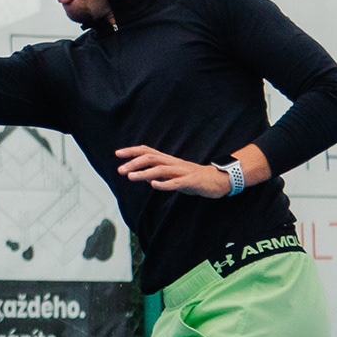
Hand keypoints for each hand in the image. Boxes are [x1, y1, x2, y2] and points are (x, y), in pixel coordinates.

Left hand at [116, 146, 230, 197]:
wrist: (219, 180)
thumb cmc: (194, 179)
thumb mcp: (174, 176)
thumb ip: (160, 176)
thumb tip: (144, 177)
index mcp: (169, 161)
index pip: (148, 151)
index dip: (132, 151)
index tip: (117, 154)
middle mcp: (174, 163)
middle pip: (151, 158)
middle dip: (134, 163)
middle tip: (119, 170)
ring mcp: (183, 171)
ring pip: (161, 169)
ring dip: (144, 173)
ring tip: (130, 177)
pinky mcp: (191, 181)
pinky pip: (176, 182)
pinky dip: (164, 184)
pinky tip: (153, 185)